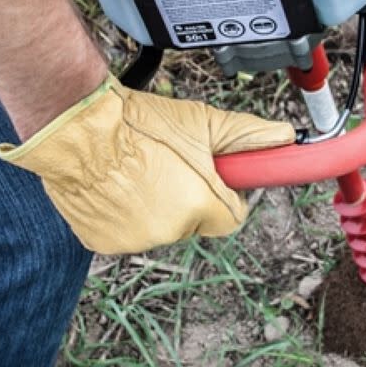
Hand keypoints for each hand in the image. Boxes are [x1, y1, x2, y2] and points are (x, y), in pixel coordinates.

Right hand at [0, 76, 294, 253]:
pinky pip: (126, 232)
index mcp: (200, 206)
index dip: (226, 192)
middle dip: (190, 196)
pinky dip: (125, 214)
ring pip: (160, 227)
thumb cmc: (139, 123)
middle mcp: (169, 231)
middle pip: (196, 220)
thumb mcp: (202, 123)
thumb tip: (286, 137)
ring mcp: (134, 240)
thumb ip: (249, 135)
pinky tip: (117, 184)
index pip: (233, 215)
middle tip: (171, 163)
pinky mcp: (103, 243)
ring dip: (156, 205)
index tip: (215, 174)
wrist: (79, 127)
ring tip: (139, 168)